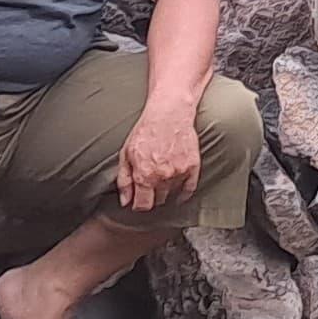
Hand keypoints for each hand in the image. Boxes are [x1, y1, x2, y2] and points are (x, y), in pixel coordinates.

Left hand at [114, 96, 204, 216]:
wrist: (169, 113)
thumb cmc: (146, 131)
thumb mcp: (126, 154)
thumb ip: (124, 180)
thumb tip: (125, 201)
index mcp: (144, 175)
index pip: (143, 205)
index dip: (139, 205)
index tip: (139, 201)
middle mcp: (162, 177)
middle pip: (158, 200)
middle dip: (152, 195)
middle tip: (149, 185)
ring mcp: (179, 172)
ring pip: (172, 194)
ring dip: (166, 190)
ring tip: (162, 178)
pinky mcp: (193, 167)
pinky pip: (189, 189)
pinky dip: (184, 193)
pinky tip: (179, 192)